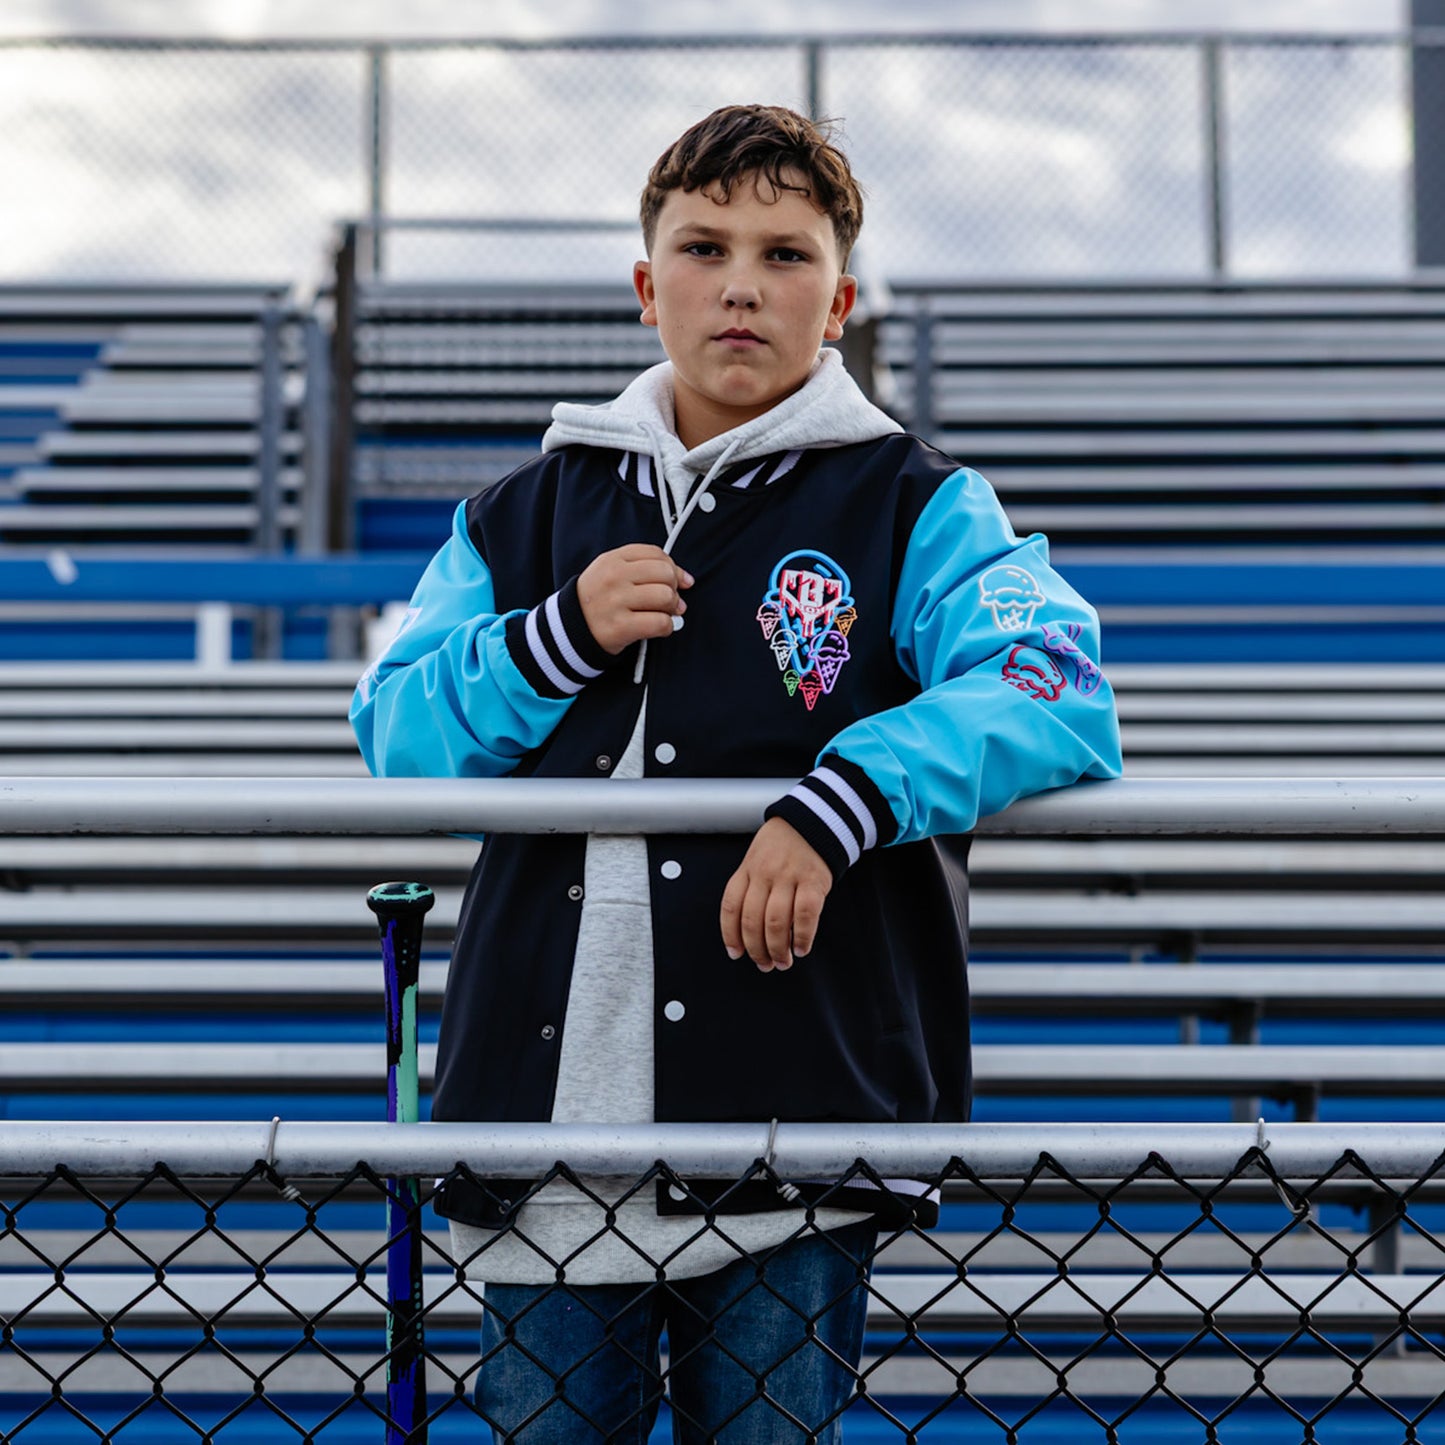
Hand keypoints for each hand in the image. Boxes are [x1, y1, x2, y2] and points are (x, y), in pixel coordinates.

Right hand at [577, 544, 692, 654]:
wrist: (571, 628)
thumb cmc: (600, 599)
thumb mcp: (612, 572)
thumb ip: (646, 567)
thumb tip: (686, 579)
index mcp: (612, 560)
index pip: (656, 554)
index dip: (674, 568)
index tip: (677, 582)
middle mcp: (613, 577)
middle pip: (665, 574)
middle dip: (674, 589)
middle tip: (669, 601)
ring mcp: (616, 601)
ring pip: (665, 597)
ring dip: (672, 609)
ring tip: (664, 613)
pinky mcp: (621, 627)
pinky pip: (660, 622)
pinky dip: (667, 627)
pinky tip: (658, 627)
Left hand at [719, 817, 832, 971]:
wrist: (812, 822)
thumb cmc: (781, 846)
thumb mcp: (755, 860)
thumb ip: (750, 889)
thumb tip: (746, 931)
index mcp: (746, 870)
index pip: (730, 907)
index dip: (730, 935)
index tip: (735, 953)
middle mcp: (764, 874)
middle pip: (752, 921)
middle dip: (757, 950)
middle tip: (764, 964)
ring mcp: (789, 876)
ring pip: (777, 922)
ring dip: (778, 949)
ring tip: (783, 961)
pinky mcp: (813, 880)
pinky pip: (805, 915)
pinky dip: (803, 937)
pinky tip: (802, 948)